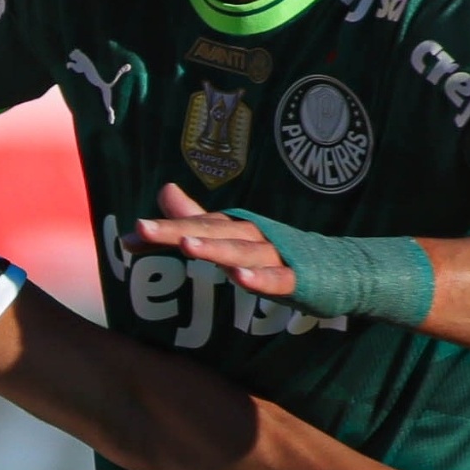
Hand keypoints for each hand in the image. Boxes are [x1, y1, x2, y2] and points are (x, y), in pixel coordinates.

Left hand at [128, 184, 295, 296]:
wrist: (339, 267)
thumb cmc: (277, 251)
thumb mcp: (232, 236)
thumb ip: (195, 220)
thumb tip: (163, 190)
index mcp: (234, 229)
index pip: (193, 226)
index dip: (162, 231)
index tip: (130, 235)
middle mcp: (252, 236)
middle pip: (212, 231)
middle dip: (178, 230)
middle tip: (144, 228)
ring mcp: (275, 255)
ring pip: (241, 251)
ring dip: (215, 249)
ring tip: (187, 247)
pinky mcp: (297, 278)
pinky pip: (277, 278)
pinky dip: (260, 278)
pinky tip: (240, 278)